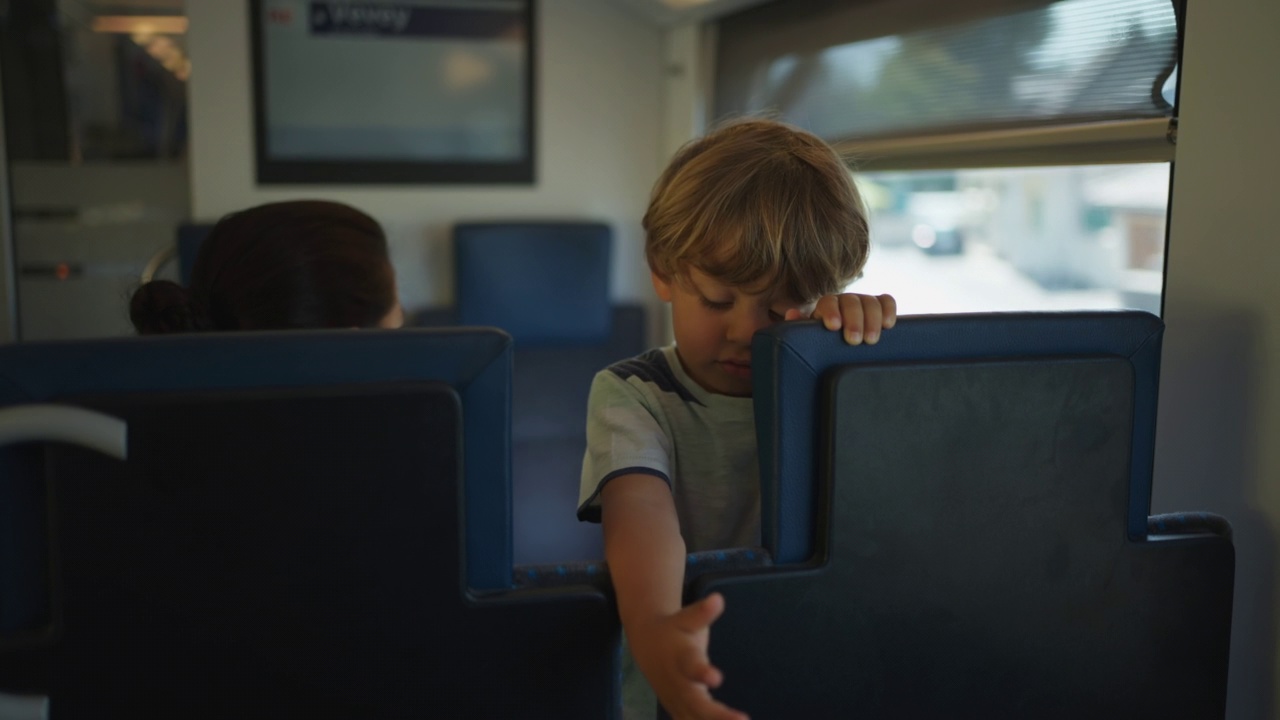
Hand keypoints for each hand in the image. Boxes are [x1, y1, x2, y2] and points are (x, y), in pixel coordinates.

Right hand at [630, 593, 748, 719]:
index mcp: (680, 658)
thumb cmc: (674, 630)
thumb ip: (702, 613)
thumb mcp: (686, 618)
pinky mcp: (678, 710)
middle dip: (717, 715)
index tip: (716, 678)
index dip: (702, 672)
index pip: (691, 666)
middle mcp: (677, 683)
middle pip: (695, 703)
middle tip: (742, 719)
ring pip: (694, 719)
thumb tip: (718, 599)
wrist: (647, 644)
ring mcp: (676, 700)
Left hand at [785, 293, 896, 344]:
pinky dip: (889, 310)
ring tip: (871, 340)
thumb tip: (792, 313)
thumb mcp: (809, 337)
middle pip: (851, 301)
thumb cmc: (823, 342)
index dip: (831, 312)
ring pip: (870, 301)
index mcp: (827, 306)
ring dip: (872, 319)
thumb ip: (799, 326)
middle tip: (855, 341)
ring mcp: (863, 302)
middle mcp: (845, 301)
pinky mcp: (880, 307)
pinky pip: (886, 301)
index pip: (828, 302)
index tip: (834, 327)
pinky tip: (889, 325)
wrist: (839, 346)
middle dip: (854, 320)